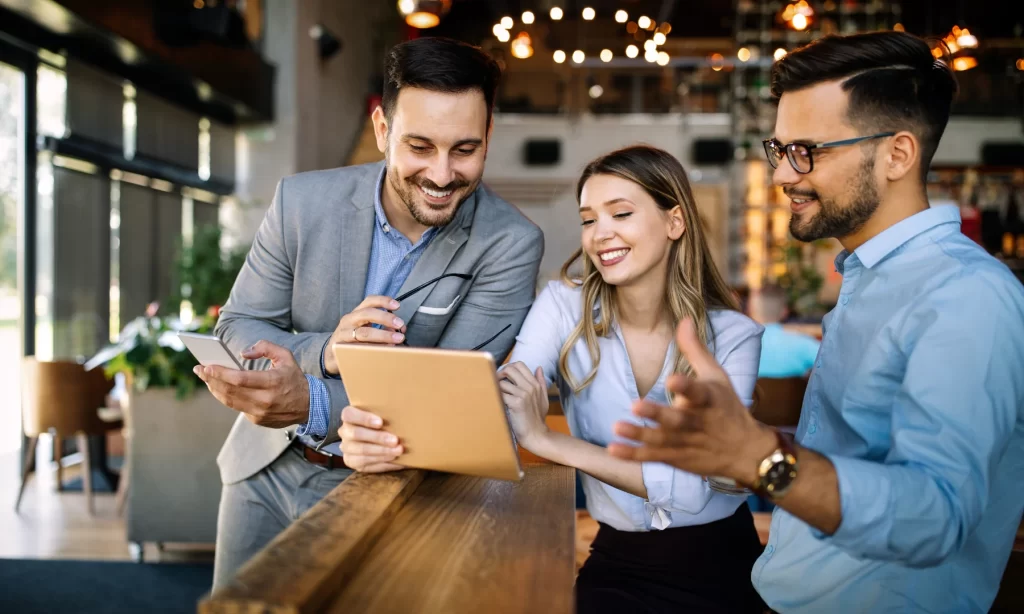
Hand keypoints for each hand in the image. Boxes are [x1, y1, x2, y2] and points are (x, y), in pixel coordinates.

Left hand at [194, 340, 309, 428]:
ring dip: (214, 389)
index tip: (206, 366)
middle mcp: (265, 400)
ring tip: (205, 378)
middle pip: (230, 391)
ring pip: (229, 401)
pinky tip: (219, 387)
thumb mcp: (286, 356)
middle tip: (199, 370)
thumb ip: (265, 347)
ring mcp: (260, 412)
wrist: (309, 405)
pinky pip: (236, 407)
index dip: (221, 373)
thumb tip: (243, 353)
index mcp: (273, 382)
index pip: (240, 379)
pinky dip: (226, 396)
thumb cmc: (294, 377)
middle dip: (211, 379)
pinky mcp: (257, 419)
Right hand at [323, 295, 407, 375]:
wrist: (330, 355)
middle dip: (385, 318)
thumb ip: (383, 328)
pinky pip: (359, 348)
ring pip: (363, 333)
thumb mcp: (366, 330)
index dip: (383, 301)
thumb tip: (400, 329)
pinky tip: (384, 351)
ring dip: (383, 335)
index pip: (369, 301)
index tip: (397, 305)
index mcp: (356, 313)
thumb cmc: (352, 340)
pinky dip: (374, 349)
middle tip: (400, 324)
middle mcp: (348, 321)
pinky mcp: (341, 349)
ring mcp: (343, 334)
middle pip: (366, 314)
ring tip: (397, 339)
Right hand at [338, 405, 404, 472]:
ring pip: (362, 451)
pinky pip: (367, 465)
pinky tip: (396, 460)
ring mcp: (347, 448)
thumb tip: (403, 413)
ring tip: (398, 451)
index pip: (349, 415)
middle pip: (356, 434)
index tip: (380, 422)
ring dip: (382, 452)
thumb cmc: (380, 422)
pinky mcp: (352, 462)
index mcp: (349, 416)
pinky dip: (384, 463)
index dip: (364, 418)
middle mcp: (345, 432)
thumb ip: (385, 414)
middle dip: (378, 438)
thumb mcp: (380, 415)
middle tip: (395, 441)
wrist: (374, 438)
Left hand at [498, 362, 550, 451]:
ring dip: (497, 389)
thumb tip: (539, 368)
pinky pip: (501, 394)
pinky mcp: (516, 403)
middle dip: (500, 374)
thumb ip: (541, 382)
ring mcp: (523, 394)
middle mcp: (530, 387)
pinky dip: (497, 398)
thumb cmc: (537, 418)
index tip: (504, 377)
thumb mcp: (543, 399)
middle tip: (497, 384)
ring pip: (502, 382)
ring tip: (499, 398)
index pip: (519, 365)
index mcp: (535, 384)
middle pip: (510, 369)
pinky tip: (499, 404)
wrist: (536, 434)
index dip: (508, 367)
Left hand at [607, 318, 776, 486]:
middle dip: (657, 414)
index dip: (686, 386)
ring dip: (639, 434)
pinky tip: (613, 449)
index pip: (698, 392)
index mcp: (709, 400)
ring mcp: (686, 442)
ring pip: (662, 440)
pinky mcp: (676, 457)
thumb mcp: (716, 375)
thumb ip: (695, 350)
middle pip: (677, 420)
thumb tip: (683, 319)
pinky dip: (633, 455)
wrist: (746, 452)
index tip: (672, 379)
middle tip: (635, 405)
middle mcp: (698, 423)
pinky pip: (653, 457)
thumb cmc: (727, 407)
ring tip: (617, 426)